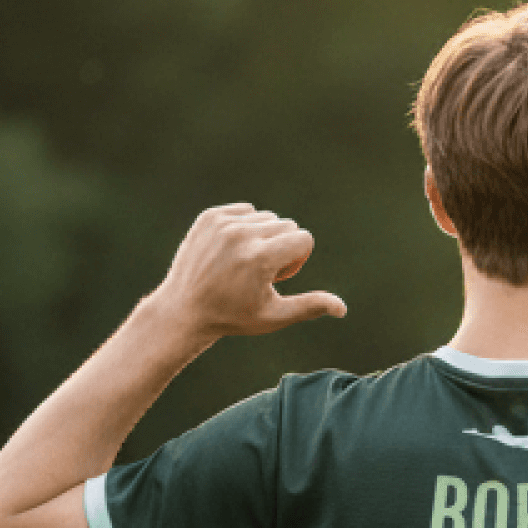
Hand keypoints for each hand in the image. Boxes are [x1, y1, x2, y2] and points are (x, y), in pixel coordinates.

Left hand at [147, 204, 346, 341]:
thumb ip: (310, 306)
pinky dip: (245, 227)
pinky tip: (231, 251)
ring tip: (244, 262)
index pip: (303, 238)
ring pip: (267, 218)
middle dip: (282, 248)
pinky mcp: (210, 217)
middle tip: (259, 273)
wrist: (184, 308)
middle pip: (288, 226)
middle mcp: (241, 235)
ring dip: (264, 237)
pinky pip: (246, 210)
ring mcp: (223, 223)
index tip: (277, 277)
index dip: (297, 260)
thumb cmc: (234, 317)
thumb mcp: (275, 316)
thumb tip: (342, 308)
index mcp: (260, 258)